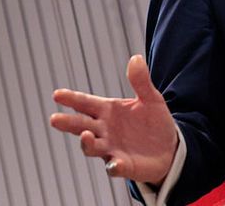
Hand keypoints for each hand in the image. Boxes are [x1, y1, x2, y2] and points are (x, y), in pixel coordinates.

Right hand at [50, 55, 177, 184]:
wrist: (169, 147)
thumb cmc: (154, 122)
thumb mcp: (151, 99)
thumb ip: (140, 81)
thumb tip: (136, 58)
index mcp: (108, 111)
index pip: (86, 104)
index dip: (72, 99)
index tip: (57, 94)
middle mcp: (104, 130)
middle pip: (82, 125)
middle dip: (69, 123)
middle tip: (55, 119)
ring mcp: (111, 149)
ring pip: (92, 147)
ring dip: (87, 143)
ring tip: (86, 135)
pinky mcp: (122, 165)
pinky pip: (115, 167)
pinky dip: (114, 166)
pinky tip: (115, 163)